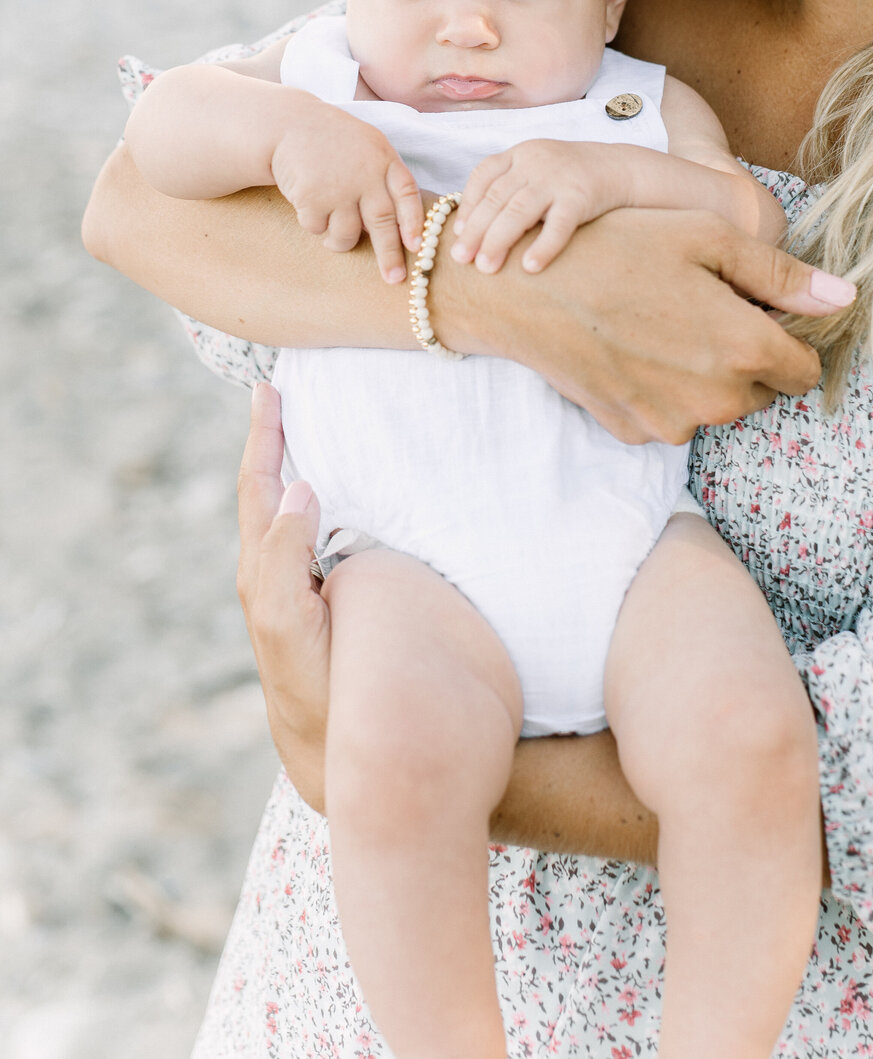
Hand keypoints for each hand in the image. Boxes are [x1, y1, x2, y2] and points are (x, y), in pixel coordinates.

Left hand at [236, 383, 328, 811]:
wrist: (339, 758)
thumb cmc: (315, 693)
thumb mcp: (288, 625)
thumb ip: (283, 559)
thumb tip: (298, 487)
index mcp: (263, 573)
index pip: (258, 489)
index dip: (263, 438)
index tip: (268, 389)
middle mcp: (274, 576)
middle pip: (265, 494)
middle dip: (269, 443)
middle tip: (278, 395)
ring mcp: (297, 591)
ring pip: (287, 515)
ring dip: (289, 471)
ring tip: (302, 432)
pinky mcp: (324, 605)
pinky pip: (312, 538)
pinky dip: (316, 505)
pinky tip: (337, 499)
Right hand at [270, 101, 422, 282]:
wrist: (290, 125)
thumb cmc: (337, 142)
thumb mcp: (370, 147)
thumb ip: (386, 179)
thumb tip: (401, 227)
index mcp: (384, 160)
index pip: (408, 195)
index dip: (414, 223)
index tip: (418, 247)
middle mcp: (365, 176)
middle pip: (383, 223)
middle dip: (390, 256)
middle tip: (395, 279)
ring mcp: (338, 188)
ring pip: (348, 235)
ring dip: (341, 241)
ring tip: (334, 229)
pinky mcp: (311, 198)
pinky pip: (318, 229)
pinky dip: (315, 224)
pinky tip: (310, 203)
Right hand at [435, 206, 853, 443]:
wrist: (526, 288)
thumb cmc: (619, 247)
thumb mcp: (706, 238)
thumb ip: (781, 274)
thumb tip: (846, 298)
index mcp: (744, 349)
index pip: (804, 371)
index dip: (786, 337)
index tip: (755, 311)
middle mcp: (715, 400)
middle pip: (760, 390)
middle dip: (742, 355)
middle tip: (696, 306)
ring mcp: (671, 423)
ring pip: (714, 405)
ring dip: (703, 374)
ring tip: (659, 322)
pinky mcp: (632, 432)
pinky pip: (670, 416)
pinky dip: (662, 389)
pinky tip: (632, 347)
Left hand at [452, 140, 624, 273]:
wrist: (621, 168)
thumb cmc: (570, 177)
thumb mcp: (536, 170)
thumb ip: (509, 188)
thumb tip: (471, 228)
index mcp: (520, 154)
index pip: (483, 175)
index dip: (468, 204)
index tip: (458, 233)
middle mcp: (535, 162)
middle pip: (496, 197)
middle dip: (476, 230)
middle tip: (461, 259)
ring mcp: (558, 178)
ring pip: (519, 211)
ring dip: (498, 241)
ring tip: (486, 268)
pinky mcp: (581, 197)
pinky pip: (558, 225)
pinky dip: (543, 246)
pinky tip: (529, 266)